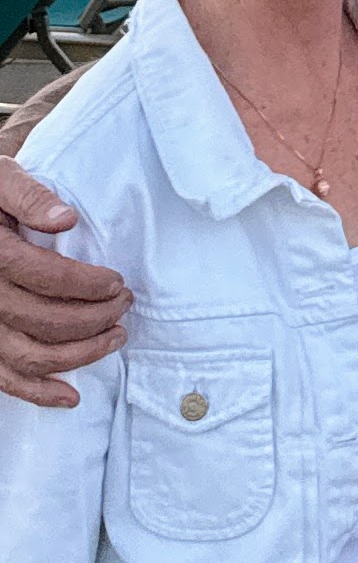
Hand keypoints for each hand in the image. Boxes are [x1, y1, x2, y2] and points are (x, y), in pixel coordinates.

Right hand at [0, 158, 130, 407]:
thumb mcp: (0, 179)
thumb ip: (30, 196)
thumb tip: (66, 220)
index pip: (41, 275)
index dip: (84, 284)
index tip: (118, 283)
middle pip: (39, 319)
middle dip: (92, 318)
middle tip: (126, 304)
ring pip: (26, 354)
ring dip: (77, 354)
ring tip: (116, 337)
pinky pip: (1, 377)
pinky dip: (36, 392)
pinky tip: (70, 396)